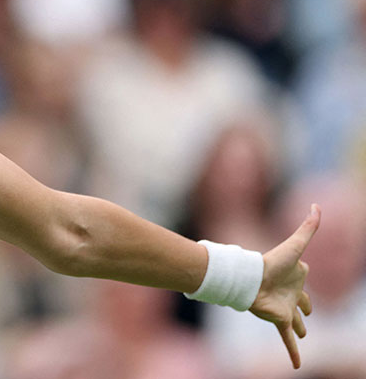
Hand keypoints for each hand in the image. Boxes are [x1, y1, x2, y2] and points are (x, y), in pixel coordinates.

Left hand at [250, 204, 320, 368]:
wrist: (250, 279)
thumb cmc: (272, 261)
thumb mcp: (295, 244)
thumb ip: (308, 226)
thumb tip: (317, 205)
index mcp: (296, 274)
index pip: (302, 274)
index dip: (302, 273)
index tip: (303, 268)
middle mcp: (291, 291)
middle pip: (301, 300)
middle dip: (305, 306)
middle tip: (307, 312)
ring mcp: (286, 307)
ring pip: (296, 321)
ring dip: (299, 328)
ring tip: (302, 334)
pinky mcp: (280, 320)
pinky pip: (288, 340)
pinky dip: (293, 353)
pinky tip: (297, 366)